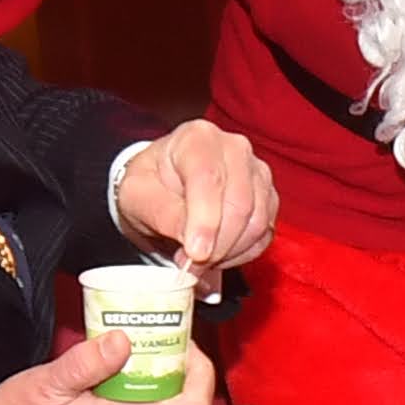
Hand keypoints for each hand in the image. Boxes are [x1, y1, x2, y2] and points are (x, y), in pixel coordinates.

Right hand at [0, 326, 218, 404]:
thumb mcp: (46, 385)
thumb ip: (87, 363)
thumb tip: (123, 340)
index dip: (200, 370)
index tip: (184, 343)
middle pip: (177, 404)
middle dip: (172, 367)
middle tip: (152, 336)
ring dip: (151, 382)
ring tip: (127, 352)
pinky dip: (133, 399)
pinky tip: (107, 381)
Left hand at [115, 121, 278, 279]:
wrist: (163, 188)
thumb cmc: (148, 187)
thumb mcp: (136, 197)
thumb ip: (162, 214)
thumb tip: (193, 243)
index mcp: (197, 138)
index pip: (209, 178)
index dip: (205, 221)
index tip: (195, 254)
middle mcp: (234, 148)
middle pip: (239, 203)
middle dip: (217, 245)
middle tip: (190, 266)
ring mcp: (256, 172)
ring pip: (257, 222)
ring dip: (229, 252)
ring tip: (200, 259)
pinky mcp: (268, 196)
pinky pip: (265, 234)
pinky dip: (242, 253)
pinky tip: (218, 254)